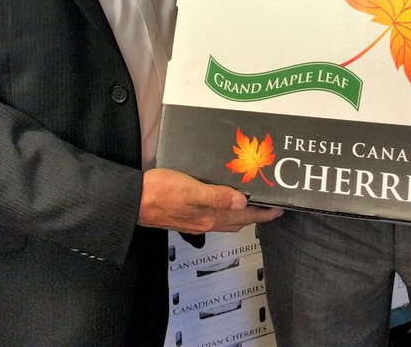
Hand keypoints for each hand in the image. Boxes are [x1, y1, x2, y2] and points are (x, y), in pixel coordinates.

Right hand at [138, 168, 282, 233]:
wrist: (132, 202)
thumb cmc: (159, 192)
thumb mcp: (190, 189)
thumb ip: (217, 196)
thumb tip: (243, 201)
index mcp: (209, 216)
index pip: (244, 217)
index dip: (262, 214)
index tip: (279, 210)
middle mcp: (204, 222)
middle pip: (237, 221)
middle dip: (255, 215)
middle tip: (268, 206)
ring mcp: (193, 221)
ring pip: (225, 220)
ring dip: (240, 214)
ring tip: (250, 203)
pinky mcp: (184, 216)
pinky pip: (212, 216)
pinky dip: (223, 210)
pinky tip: (221, 200)